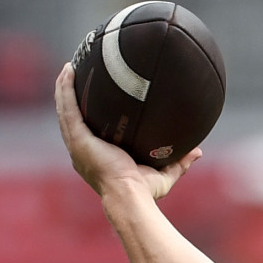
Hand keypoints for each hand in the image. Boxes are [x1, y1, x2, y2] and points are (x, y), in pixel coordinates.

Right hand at [54, 63, 199, 201]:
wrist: (130, 195)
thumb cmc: (144, 192)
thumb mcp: (163, 175)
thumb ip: (179, 163)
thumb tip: (197, 152)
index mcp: (95, 157)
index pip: (87, 131)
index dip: (85, 115)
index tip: (92, 100)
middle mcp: (81, 150)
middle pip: (71, 117)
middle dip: (70, 95)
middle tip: (75, 74)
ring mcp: (77, 143)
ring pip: (65, 109)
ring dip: (64, 86)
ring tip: (69, 67)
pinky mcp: (77, 138)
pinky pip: (67, 108)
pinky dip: (65, 89)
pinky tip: (69, 70)